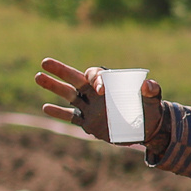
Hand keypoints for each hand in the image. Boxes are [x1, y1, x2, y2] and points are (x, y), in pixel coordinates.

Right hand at [35, 58, 164, 146]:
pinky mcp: (87, 122)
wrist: (145, 129)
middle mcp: (95, 93)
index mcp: (110, 84)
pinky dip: (59, 113)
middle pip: (74, 78)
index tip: (101, 90)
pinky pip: (70, 116)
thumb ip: (151, 91)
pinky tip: (45, 108)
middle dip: (61, 71)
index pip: (95, 76)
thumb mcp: (153, 100)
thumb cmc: (150, 110)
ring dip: (53, 87)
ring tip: (38, 76)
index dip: (96, 79)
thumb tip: (148, 84)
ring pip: (67, 95)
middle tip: (45, 62)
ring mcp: (89, 107)